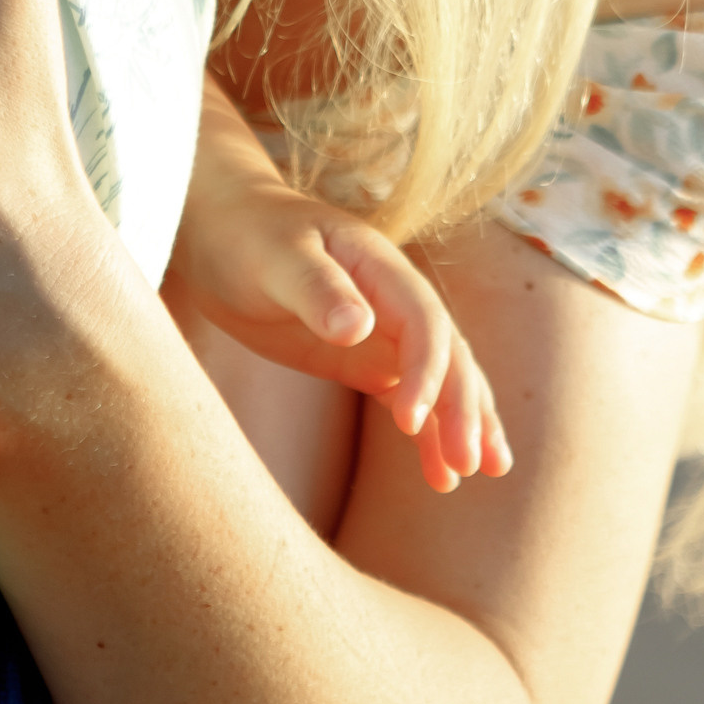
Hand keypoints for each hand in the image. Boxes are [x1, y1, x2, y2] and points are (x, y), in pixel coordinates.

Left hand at [166, 91, 511, 493]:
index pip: (423, 322)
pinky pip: (408, 396)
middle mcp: (394, 299)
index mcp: (380, 266)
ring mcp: (383, 331)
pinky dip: (430, 433)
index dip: (426, 371)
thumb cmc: (246, 235)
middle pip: (447, 354)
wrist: (220, 229)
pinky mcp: (364, 359)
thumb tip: (358, 329)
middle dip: (463, 407)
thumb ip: (316, 289)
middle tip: (469, 464)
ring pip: (442, 378)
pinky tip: (440, 474)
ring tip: (483, 472)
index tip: (410, 423)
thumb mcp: (275, 258)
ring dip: (465, 423)